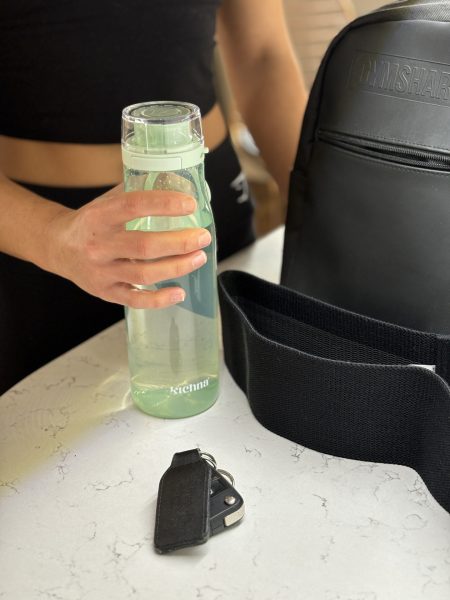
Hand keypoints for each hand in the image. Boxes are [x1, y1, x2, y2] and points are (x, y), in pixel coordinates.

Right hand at [45, 185, 211, 308]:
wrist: (57, 247)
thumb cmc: (91, 223)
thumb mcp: (106, 203)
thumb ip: (136, 193)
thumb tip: (177, 183)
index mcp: (99, 216)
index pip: (133, 206)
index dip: (164, 204)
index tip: (189, 204)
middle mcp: (98, 245)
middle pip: (144, 246)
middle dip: (179, 242)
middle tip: (202, 236)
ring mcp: (101, 272)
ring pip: (144, 273)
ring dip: (177, 267)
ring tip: (199, 257)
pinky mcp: (106, 292)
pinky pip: (136, 300)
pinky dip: (160, 299)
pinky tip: (180, 292)